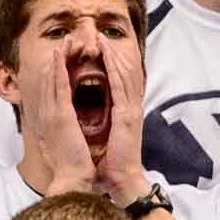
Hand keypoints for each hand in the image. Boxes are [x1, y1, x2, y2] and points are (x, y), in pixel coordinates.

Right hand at [22, 45, 96, 195]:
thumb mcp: (64, 146)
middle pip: (48, 80)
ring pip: (52, 79)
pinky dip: (58, 69)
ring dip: (57, 58)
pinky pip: (58, 87)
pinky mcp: (60, 116)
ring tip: (64, 41)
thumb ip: (61, 134)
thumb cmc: (72, 167)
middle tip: (64, 42)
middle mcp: (46, 115)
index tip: (60, 59)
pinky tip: (60, 54)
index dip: (53, 73)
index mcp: (48, 122)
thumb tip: (62, 129)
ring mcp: (51, 115)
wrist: (73, 180)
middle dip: (56, 60)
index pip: (49, 92)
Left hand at [97, 35, 150, 204]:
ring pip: (125, 75)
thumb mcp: (105, 141)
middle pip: (126, 74)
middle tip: (102, 37)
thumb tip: (88, 123)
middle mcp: (131, 110)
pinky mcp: (127, 115)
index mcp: (124, 115)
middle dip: (114, 54)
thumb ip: (102, 127)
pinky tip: (107, 55)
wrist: (122, 182)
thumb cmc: (111, 167)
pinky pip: (120, 85)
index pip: (120, 84)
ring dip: (114, 55)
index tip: (102, 52)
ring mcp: (131, 111)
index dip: (113, 66)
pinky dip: (114, 68)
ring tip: (103, 39)